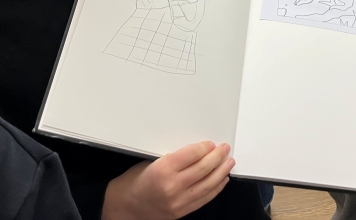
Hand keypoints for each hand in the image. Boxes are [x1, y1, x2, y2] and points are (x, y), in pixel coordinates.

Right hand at [102, 141, 233, 219]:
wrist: (126, 207)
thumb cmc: (135, 181)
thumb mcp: (151, 161)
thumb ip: (174, 156)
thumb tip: (198, 150)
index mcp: (162, 169)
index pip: (192, 154)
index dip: (205, 147)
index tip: (211, 143)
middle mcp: (172, 186)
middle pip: (203, 168)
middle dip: (217, 157)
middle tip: (225, 149)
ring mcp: (178, 201)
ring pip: (207, 184)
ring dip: (221, 172)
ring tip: (229, 162)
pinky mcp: (182, 212)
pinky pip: (204, 198)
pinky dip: (216, 188)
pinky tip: (222, 180)